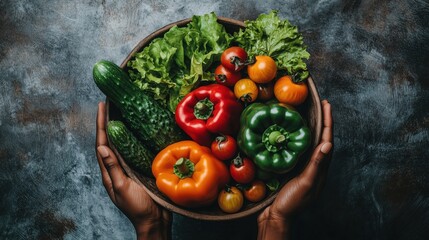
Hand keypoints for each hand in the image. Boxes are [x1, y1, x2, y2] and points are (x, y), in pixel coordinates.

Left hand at [95, 102, 170, 239]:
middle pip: (110, 139)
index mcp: (109, 172)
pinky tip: (138, 129)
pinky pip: (134, 150)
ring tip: (121, 110)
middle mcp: (117, 167)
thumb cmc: (138, 208)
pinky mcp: (140, 168)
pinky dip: (133, 137)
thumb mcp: (123, 188)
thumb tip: (102, 147)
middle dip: (107, 120)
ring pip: (122, 143)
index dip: (101, 123)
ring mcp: (128, 167)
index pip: (102, 143)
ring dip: (120, 126)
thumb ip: (113, 168)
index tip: (102, 105)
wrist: (154, 220)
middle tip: (110, 101)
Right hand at [257, 100, 332, 239]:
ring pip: (311, 143)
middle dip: (323, 121)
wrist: (277, 216)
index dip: (328, 121)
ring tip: (310, 114)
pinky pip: (299, 150)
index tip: (327, 105)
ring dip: (313, 128)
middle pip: (322, 138)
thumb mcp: (305, 183)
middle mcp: (315, 165)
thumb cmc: (292, 202)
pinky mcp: (293, 169)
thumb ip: (316, 165)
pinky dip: (299, 138)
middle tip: (321, 105)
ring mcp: (304, 167)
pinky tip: (291, 134)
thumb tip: (328, 144)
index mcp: (320, 168)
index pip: (327, 139)